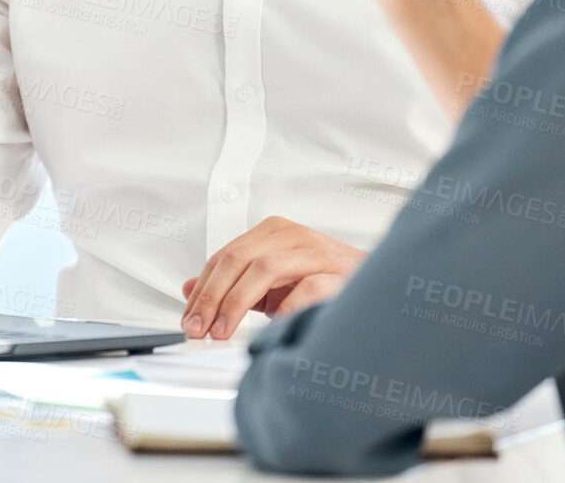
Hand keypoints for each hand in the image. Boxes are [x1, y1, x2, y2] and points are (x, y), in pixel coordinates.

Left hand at [180, 216, 361, 340]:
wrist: (376, 287)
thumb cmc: (322, 282)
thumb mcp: (270, 282)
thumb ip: (232, 284)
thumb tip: (188, 290)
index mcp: (273, 232)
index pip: (224, 257)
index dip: (202, 290)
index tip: (188, 321)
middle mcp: (292, 235)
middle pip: (237, 259)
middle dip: (212, 298)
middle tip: (198, 329)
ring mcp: (316, 251)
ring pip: (264, 268)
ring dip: (237, 303)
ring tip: (223, 332)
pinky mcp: (338, 273)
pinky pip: (305, 289)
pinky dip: (285, 309)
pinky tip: (274, 326)